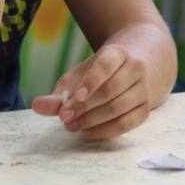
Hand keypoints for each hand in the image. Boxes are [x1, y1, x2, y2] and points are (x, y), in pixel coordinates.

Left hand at [31, 44, 151, 139]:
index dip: (90, 81)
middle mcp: (136, 68)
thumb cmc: (100, 74)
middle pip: (110, 90)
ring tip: (72, 126)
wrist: (132, 70)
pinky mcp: (146, 109)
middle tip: (64, 118)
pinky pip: (127, 124)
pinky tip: (87, 132)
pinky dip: (105, 131)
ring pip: (118, 108)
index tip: (75, 96)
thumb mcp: (79, 76)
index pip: (105, 65)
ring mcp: (144, 89)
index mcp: (119, 53)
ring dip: (92, 120)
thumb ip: (59, 92)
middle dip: (84, 107)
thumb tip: (38, 105)